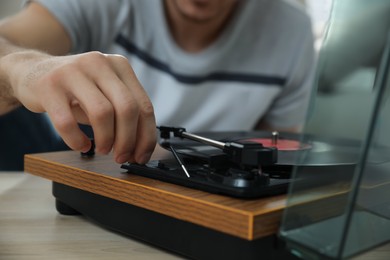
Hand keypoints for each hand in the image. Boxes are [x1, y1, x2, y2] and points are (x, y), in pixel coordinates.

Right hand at [10, 51, 155, 163]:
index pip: (144, 105)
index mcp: (120, 66)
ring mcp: (73, 71)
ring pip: (102, 113)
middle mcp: (99, 63)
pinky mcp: (49, 85)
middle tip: (121, 157)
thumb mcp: (105, 94)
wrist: (32, 71)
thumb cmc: (76, 90)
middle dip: (128, 140)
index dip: (146, 136)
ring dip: (105, 140)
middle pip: (127, 108)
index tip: (141, 156)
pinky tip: (81, 145)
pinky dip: (77, 141)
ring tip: (102, 149)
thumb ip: (124, 115)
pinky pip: (67, 122)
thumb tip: (139, 149)